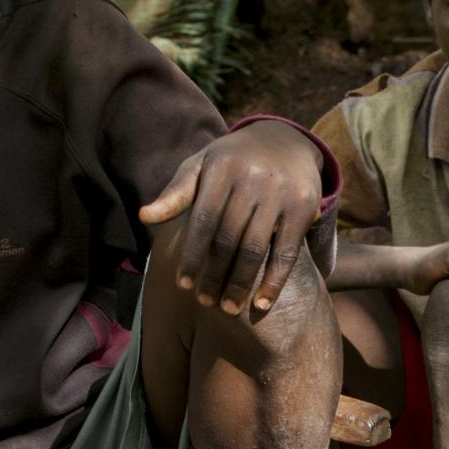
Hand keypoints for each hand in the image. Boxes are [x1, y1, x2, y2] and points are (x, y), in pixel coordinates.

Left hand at [138, 121, 324, 315]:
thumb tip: (144, 217)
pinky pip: (287, 252)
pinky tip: (261, 304)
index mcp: (222, 169)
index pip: (203, 221)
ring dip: (240, 284)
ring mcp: (280, 194)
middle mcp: (253, 179)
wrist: (286, 141)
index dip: (191, 256)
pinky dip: (274, 282)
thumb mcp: (202, 166)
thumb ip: (176, 193)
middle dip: (214, 275)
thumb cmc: (232, 160)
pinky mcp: (304, 207)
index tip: (182, 285)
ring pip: (256, 249)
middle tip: (205, 302)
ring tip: (228, 308)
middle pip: (228, 239)